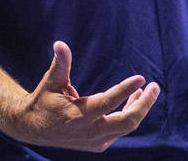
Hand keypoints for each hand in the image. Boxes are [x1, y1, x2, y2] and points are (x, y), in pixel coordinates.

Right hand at [8, 41, 159, 151]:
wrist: (32, 129)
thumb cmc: (43, 101)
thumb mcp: (50, 82)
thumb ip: (60, 64)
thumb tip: (59, 43)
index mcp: (77, 116)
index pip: (107, 104)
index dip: (125, 90)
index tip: (141, 78)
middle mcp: (89, 132)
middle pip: (126, 122)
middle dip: (144, 104)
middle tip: (155, 86)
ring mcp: (95, 141)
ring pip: (127, 126)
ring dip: (140, 107)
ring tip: (148, 90)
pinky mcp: (98, 144)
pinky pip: (121, 129)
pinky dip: (130, 114)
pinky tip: (134, 99)